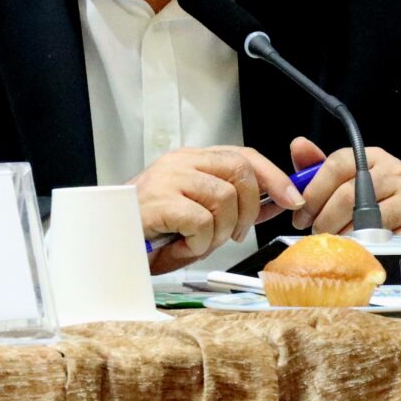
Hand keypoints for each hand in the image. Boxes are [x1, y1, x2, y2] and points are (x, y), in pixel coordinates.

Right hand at [131, 146, 300, 275]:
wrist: (107, 242)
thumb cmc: (151, 231)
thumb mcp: (202, 218)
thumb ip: (237, 208)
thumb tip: (276, 203)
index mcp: (192, 160)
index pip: (244, 155)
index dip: (274, 177)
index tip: (292, 200)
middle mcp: (181, 162)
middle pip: (240, 170)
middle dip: (248, 209)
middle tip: (235, 234)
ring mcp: (168, 178)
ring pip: (225, 197)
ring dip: (221, 230)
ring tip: (200, 242)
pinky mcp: (159, 201)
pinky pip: (201, 220)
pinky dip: (199, 242)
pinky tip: (182, 245)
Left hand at [287, 136, 400, 259]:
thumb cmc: (379, 201)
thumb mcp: (351, 181)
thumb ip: (320, 168)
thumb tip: (298, 145)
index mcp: (373, 158)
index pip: (337, 164)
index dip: (313, 191)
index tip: (301, 214)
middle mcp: (394, 172)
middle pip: (347, 196)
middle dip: (324, 220)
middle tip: (316, 234)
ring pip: (364, 221)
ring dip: (343, 237)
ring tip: (337, 244)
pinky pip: (385, 241)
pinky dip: (367, 249)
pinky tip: (360, 252)